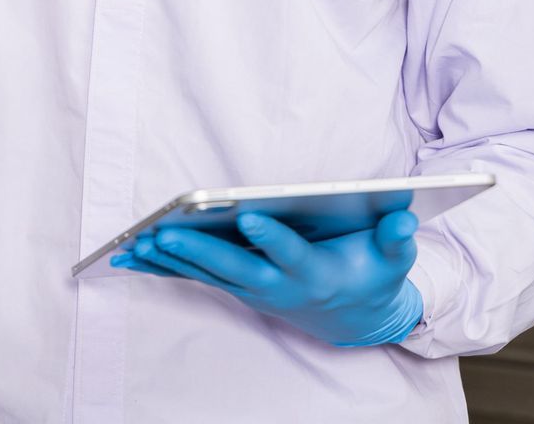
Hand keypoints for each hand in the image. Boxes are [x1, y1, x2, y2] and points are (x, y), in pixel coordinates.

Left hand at [111, 210, 423, 347]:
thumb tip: (402, 217)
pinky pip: (197, 277)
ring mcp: (255, 291)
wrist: (354, 320)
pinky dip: (164, 266)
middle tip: (163, 232)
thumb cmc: (372, 277)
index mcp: (316, 275)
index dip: (272, 238)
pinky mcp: (238, 288)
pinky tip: (131, 253)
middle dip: (198, 251)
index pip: (292, 255)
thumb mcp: (393, 262)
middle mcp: (280, 286)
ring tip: (135, 240)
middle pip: (235, 270)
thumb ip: (396, 240)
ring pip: (208, 275)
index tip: (249, 214)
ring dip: (170, 260)